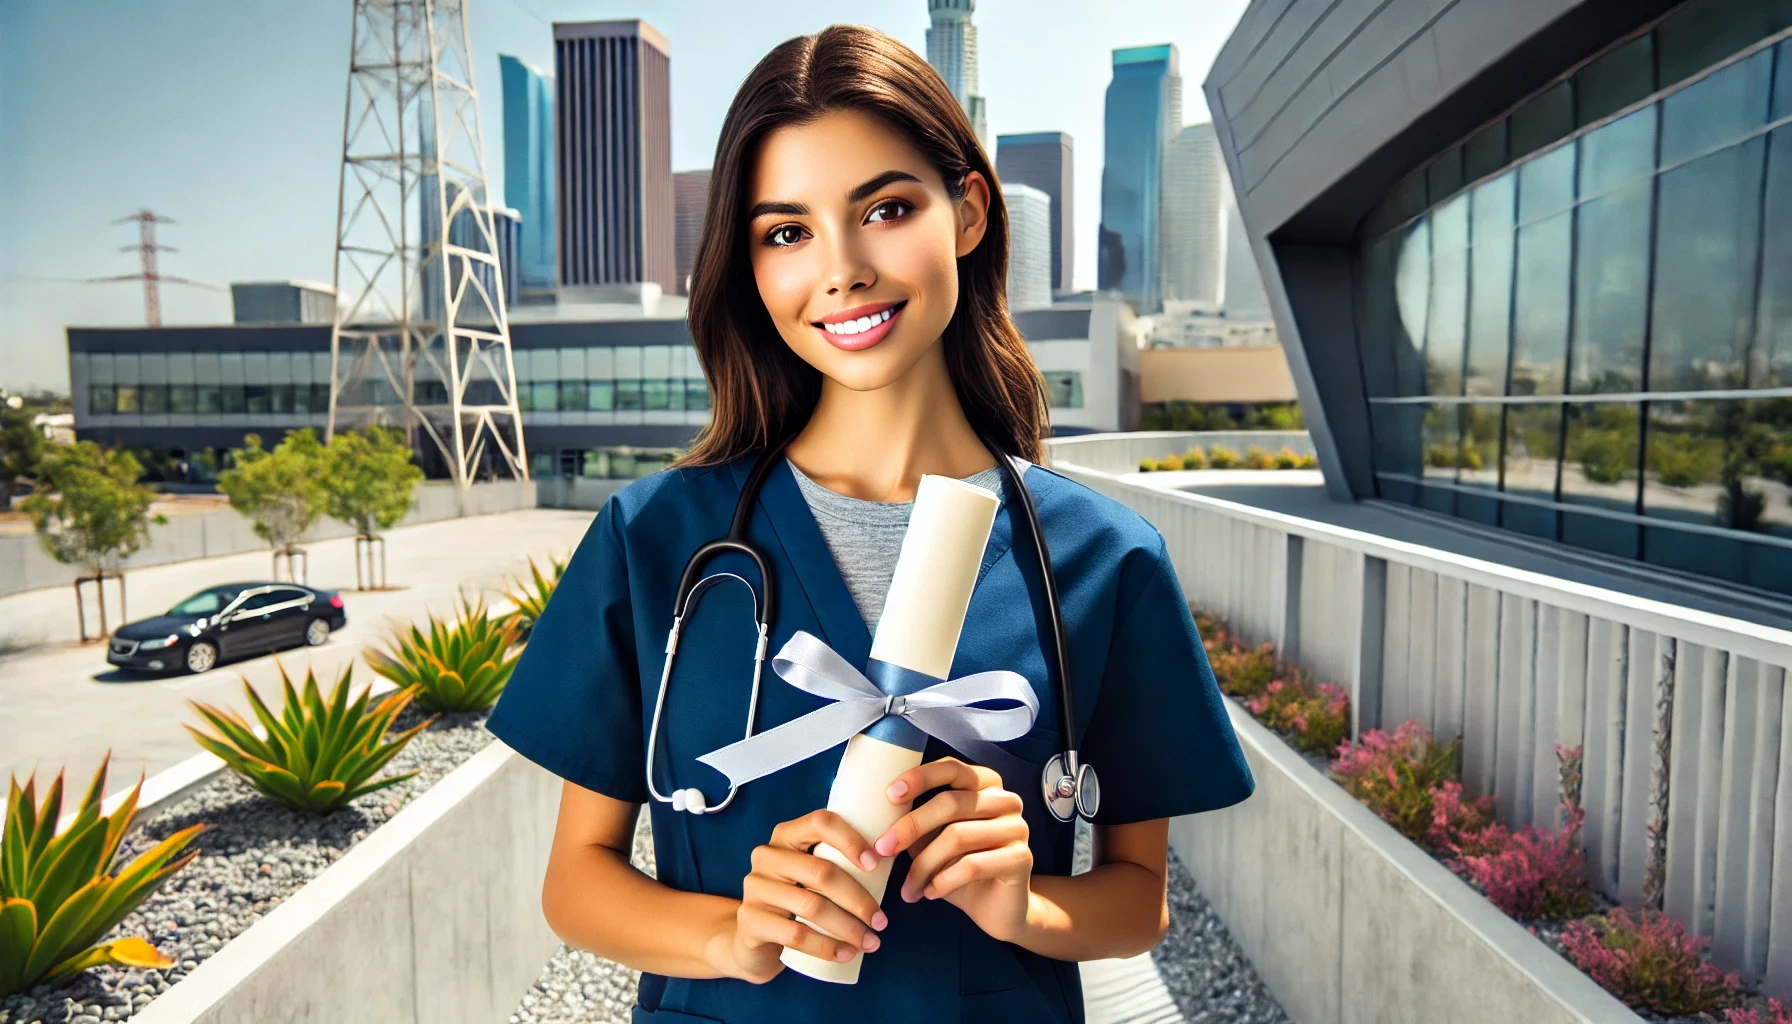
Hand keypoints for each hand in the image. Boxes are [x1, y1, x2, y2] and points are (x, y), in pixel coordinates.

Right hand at [724, 809, 889, 983]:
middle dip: (859, 899)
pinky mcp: (750, 921)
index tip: (877, 864)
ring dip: (848, 928)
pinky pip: (795, 934)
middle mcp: (766, 855)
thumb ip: (836, 860)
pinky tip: (845, 954)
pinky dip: (826, 947)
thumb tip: (892, 856)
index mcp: (786, 835)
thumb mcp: (808, 872)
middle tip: (881, 921)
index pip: (820, 822)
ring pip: (812, 906)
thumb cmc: (794, 899)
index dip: (852, 839)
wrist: (750, 938)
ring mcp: (755, 888)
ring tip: (870, 942)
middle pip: (822, 872)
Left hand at [873, 757, 1031, 943]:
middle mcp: (1005, 800)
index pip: (952, 769)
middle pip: (950, 803)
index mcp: (985, 784)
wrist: (997, 909)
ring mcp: (1017, 828)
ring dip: (923, 866)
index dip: (920, 778)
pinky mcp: (1022, 858)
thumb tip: (878, 813)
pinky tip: (929, 893)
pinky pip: (972, 865)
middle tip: (882, 850)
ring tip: (907, 888)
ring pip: (957, 836)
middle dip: (910, 827)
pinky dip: (943, 881)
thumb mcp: (934, 840)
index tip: (890, 795)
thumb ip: (917, 822)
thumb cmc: (960, 868)